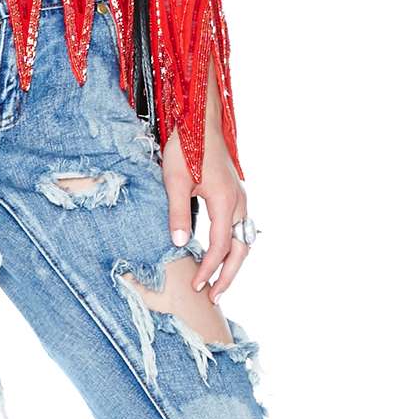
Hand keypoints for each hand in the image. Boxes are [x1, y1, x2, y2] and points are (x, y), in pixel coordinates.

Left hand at [161, 127, 249, 302]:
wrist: (200, 120)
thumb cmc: (185, 147)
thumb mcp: (174, 181)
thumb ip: (178, 214)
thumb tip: (178, 244)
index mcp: (224, 201)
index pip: (220, 247)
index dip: (208, 269)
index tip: (196, 286)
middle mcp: (238, 202)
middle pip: (240, 250)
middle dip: (228, 276)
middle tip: (214, 297)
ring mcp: (239, 198)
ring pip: (244, 240)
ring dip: (233, 263)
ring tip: (218, 282)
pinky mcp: (235, 194)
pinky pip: (240, 228)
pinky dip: (233, 247)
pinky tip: (220, 254)